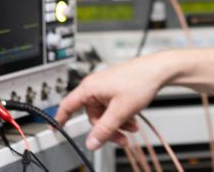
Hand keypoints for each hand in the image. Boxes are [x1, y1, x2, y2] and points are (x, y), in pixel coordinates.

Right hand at [56, 54, 173, 149]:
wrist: (159, 70)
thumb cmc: (140, 80)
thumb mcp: (120, 111)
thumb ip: (104, 129)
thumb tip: (91, 142)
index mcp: (90, 88)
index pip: (68, 105)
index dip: (60, 118)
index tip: (55, 128)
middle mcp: (95, 86)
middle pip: (92, 116)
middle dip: (106, 129)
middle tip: (120, 138)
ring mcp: (106, 88)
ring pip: (105, 114)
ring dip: (117, 124)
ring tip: (131, 129)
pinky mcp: (116, 89)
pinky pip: (113, 108)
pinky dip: (121, 116)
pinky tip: (133, 121)